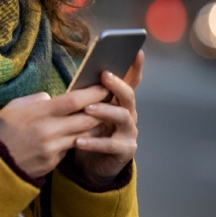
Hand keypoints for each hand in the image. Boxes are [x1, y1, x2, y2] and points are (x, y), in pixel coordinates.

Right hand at [0, 85, 110, 177]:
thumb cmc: (1, 129)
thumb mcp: (14, 107)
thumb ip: (36, 100)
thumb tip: (51, 98)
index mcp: (39, 113)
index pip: (74, 100)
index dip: (93, 93)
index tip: (104, 87)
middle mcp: (48, 130)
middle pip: (87, 118)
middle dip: (102, 110)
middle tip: (111, 102)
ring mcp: (52, 148)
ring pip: (85, 135)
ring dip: (96, 127)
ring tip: (103, 118)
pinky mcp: (52, 162)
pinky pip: (71, 148)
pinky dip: (79, 141)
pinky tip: (83, 136)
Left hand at [72, 51, 143, 184]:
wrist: (91, 165)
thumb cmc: (88, 131)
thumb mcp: (86, 110)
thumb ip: (88, 95)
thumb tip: (82, 74)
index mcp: (120, 102)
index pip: (131, 81)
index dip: (135, 67)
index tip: (137, 51)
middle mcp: (128, 114)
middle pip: (128, 96)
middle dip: (118, 84)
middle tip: (104, 75)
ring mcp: (129, 132)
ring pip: (122, 117)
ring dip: (105, 111)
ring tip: (88, 109)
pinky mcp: (124, 151)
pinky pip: (110, 145)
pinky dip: (94, 142)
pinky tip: (78, 141)